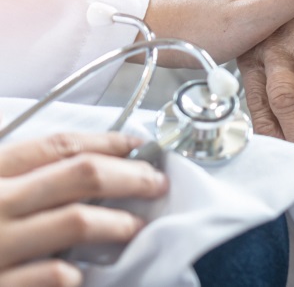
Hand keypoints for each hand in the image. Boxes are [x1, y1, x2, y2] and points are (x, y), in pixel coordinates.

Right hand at [0, 133, 167, 286]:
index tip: (140, 146)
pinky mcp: (1, 286)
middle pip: (82, 175)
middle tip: (156, 184)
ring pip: (78, 221)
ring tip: (137, 227)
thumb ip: (28, 178)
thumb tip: (96, 167)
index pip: (60, 146)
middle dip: (132, 176)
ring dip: (119, 223)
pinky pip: (55, 274)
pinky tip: (88, 270)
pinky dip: (78, 271)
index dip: (109, 142)